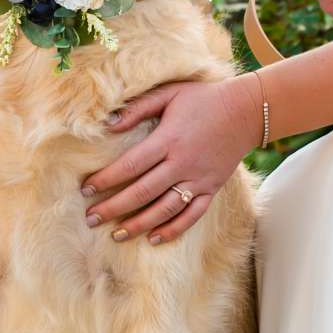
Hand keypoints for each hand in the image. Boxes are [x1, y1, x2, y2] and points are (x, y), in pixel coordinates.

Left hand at [82, 76, 259, 244]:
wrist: (246, 110)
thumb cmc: (203, 98)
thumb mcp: (169, 93)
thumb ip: (138, 108)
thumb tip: (107, 124)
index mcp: (168, 139)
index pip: (130, 165)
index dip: (106, 179)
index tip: (86, 189)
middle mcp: (182, 163)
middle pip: (143, 192)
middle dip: (114, 207)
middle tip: (91, 219)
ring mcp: (198, 179)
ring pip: (165, 208)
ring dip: (139, 224)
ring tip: (117, 234)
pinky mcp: (211, 188)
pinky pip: (192, 214)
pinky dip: (174, 229)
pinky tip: (154, 238)